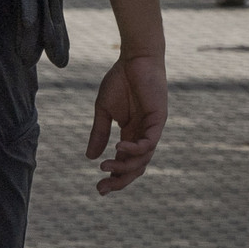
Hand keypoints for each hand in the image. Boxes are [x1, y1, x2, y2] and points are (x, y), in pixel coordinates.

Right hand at [85, 53, 167, 193]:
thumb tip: (90, 158)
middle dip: (120, 180)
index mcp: (131, 134)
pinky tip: (119, 148)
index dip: (114, 177)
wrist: (134, 59)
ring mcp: (153, 129)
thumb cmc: (120, 80)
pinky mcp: (159, 119)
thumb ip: (99, 133)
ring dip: (124, 166)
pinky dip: (135, 149)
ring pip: (143, 158)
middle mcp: (144, 135)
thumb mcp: (104, 111)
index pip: (126, 162)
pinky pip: (149, 142)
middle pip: (137, 167)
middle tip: (102, 187)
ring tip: (105, 166)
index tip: (98, 188)